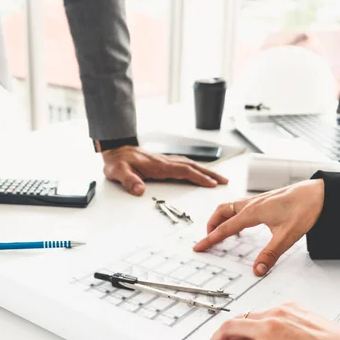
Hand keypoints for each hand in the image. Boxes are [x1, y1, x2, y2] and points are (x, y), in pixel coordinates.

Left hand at [102, 146, 227, 195]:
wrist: (115, 150)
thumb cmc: (117, 162)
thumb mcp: (119, 172)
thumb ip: (129, 181)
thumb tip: (139, 190)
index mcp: (159, 166)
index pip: (184, 171)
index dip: (198, 177)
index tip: (211, 184)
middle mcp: (165, 162)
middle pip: (193, 166)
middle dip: (210, 174)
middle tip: (224, 181)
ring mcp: (165, 161)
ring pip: (190, 164)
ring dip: (205, 170)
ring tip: (217, 178)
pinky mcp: (163, 162)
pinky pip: (184, 164)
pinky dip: (195, 168)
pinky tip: (198, 172)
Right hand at [193, 179, 323, 275]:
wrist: (319, 193)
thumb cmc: (305, 208)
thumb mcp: (286, 236)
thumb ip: (270, 255)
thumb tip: (258, 270)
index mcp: (252, 212)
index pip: (224, 228)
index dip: (210, 239)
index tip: (199, 246)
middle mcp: (251, 204)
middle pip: (221, 212)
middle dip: (211, 225)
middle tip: (208, 239)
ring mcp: (258, 200)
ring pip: (230, 207)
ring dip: (221, 218)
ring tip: (221, 232)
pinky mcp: (265, 200)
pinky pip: (241, 206)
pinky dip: (234, 215)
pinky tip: (243, 224)